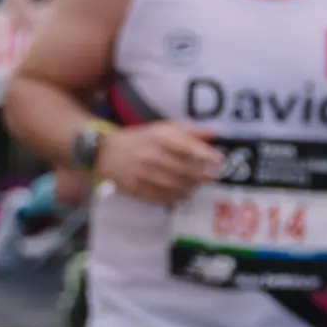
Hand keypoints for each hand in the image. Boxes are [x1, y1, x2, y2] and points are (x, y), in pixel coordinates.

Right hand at [100, 119, 226, 205]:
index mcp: (160, 138)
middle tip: (213, 177)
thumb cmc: (142, 139)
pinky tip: (182, 194)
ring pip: (175, 187)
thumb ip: (190, 131)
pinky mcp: (137, 189)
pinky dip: (176, 198)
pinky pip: (162, 198)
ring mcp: (144, 175)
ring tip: (197, 186)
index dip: (205, 154)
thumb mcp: (164, 129)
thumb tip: (215, 134)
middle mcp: (152, 156)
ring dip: (191, 188)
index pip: (186, 147)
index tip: (220, 160)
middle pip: (184, 171)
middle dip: (203, 176)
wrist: (107, 153)